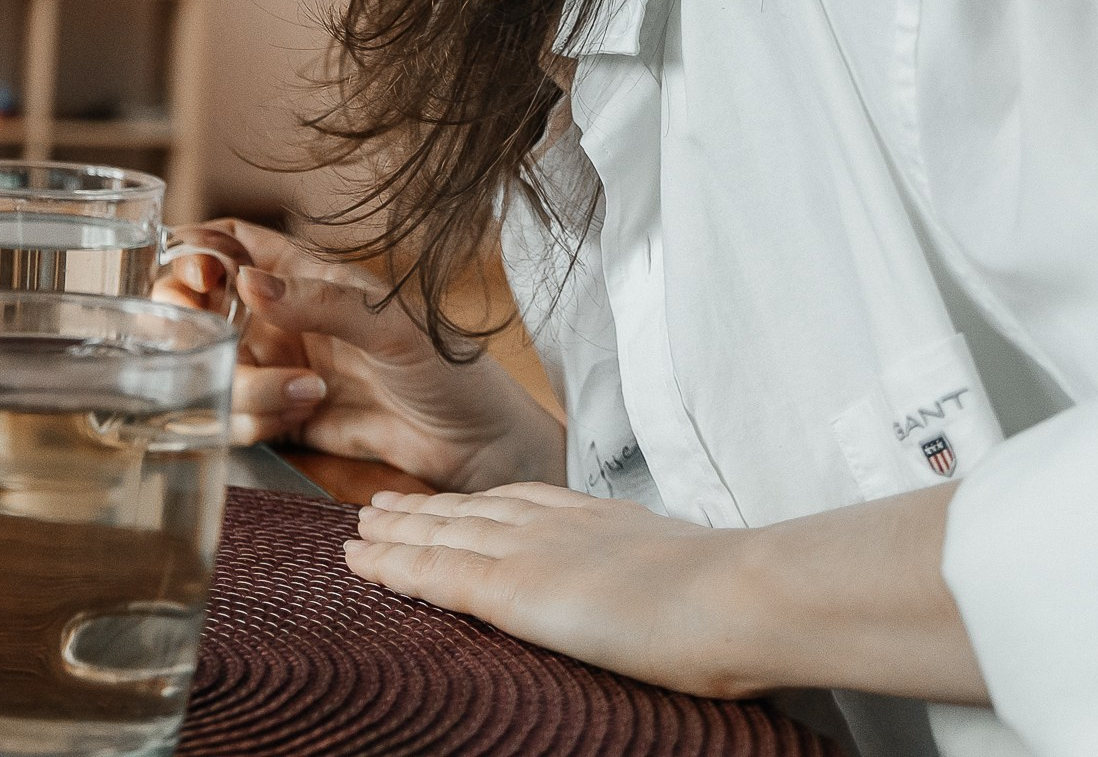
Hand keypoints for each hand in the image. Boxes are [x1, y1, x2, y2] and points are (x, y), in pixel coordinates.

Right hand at [154, 219, 561, 489]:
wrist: (480, 451)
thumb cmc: (451, 371)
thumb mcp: (391, 325)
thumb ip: (320, 303)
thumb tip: (247, 283)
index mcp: (307, 276)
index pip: (233, 243)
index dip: (200, 249)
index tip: (199, 274)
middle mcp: (283, 319)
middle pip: (200, 304)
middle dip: (191, 321)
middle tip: (217, 339)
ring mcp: (278, 369)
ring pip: (215, 366)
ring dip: (243, 384)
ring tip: (308, 392)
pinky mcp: (283, 419)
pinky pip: (235, 415)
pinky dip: (252, 418)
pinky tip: (298, 416)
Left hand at [348, 486, 758, 697]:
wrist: (737, 594)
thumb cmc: (738, 597)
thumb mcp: (693, 571)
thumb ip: (665, 576)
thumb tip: (681, 596)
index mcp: (599, 519)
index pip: (518, 503)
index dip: (476, 503)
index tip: (448, 500)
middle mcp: (553, 523)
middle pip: (469, 510)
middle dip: (423, 509)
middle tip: (381, 504)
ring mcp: (527, 552)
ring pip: (440, 534)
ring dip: (394, 530)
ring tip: (361, 526)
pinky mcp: (508, 588)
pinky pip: (432, 573)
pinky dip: (389, 565)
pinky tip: (359, 560)